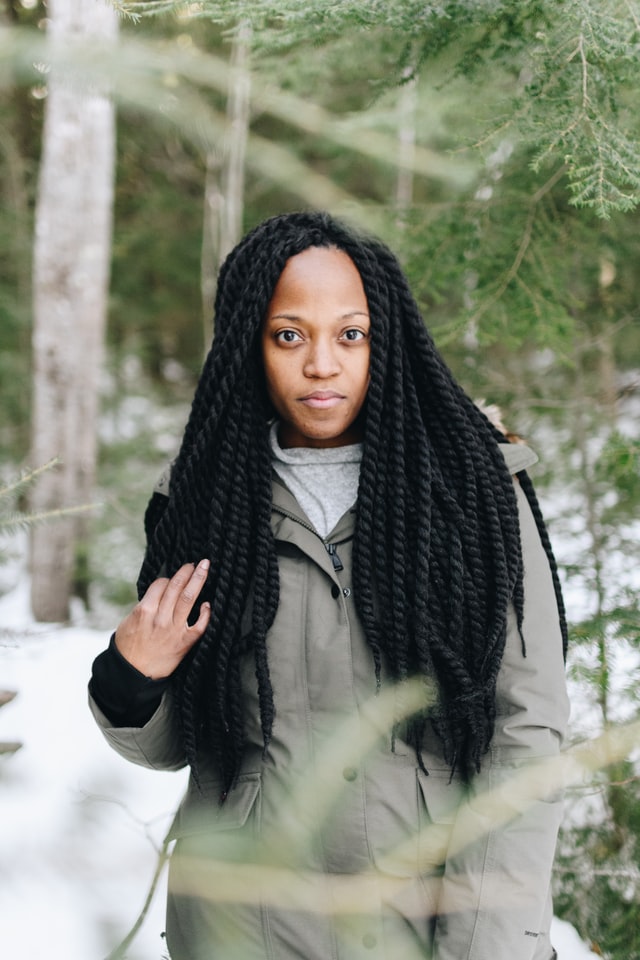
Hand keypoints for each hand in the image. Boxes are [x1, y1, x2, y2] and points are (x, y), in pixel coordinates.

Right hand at [114, 560, 210, 678]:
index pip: (160, 585)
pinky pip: (200, 625)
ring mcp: (174, 630)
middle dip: (187, 571)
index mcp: (144, 611)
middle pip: (177, 587)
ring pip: (189, 599)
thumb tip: (158, 593)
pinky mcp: (184, 643)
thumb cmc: (128, 648)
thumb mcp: (128, 622)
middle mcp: (160, 618)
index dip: (168, 578)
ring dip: (198, 580)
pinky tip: (208, 604)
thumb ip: (144, 606)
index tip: (173, 576)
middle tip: (195, 563)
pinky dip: (205, 613)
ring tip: (204, 568)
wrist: (133, 675)